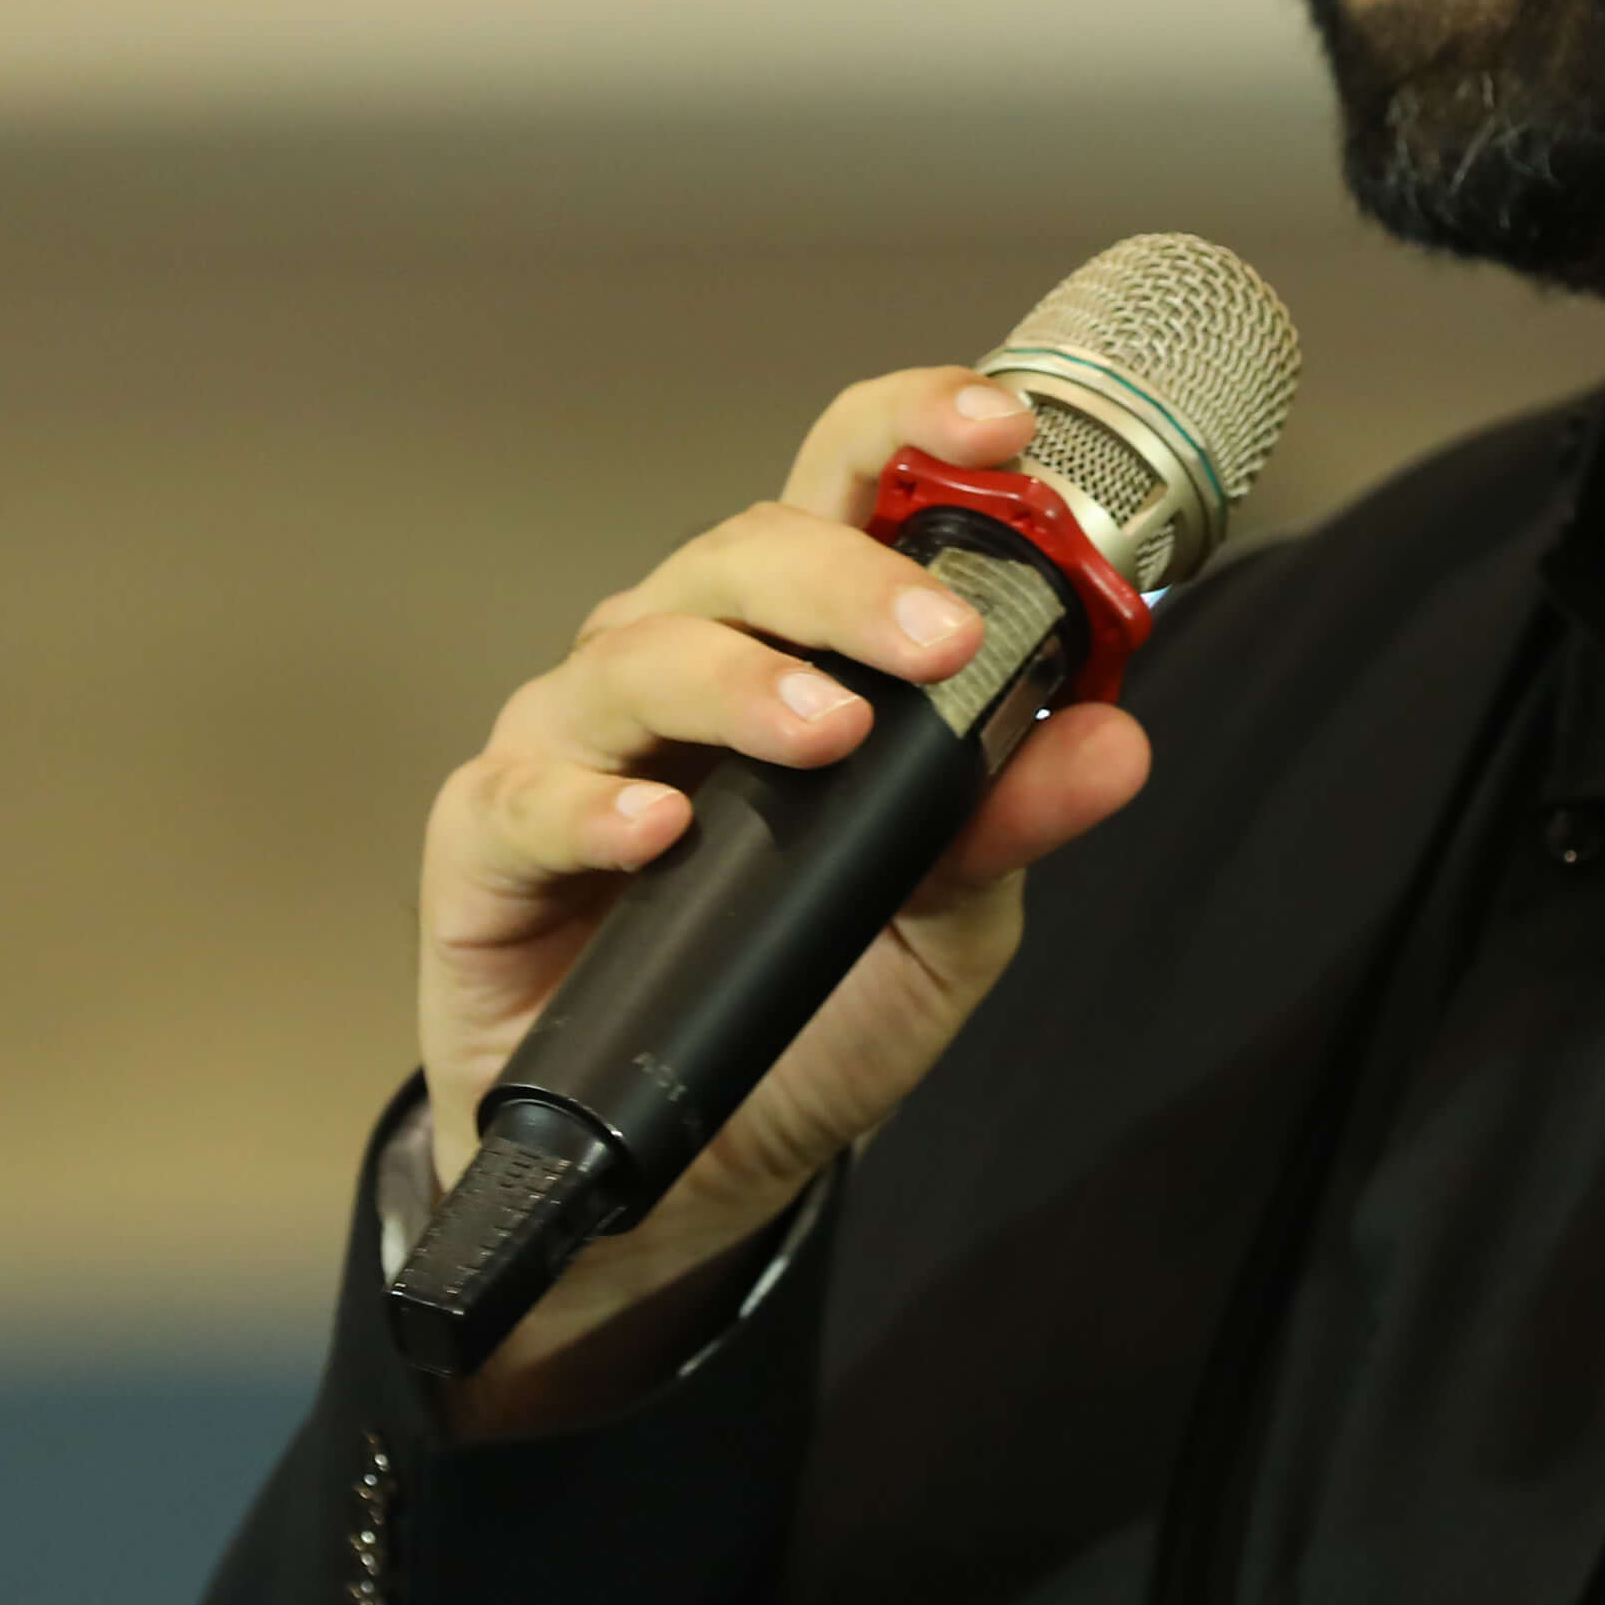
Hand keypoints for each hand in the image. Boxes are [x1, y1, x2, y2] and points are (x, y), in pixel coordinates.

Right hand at [417, 365, 1153, 1423]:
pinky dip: (597, 802)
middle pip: (746, 552)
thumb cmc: (803, 1008)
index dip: (913, 431)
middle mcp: (681, 659)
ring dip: (740, 681)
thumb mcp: (942, 928)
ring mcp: (578, 738)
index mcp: (798, 642)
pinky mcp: (491, 837)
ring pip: (639, 650)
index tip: (998, 429)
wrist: (679, 1176)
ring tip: (823, 732)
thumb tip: (1113, 738)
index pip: (844, 488)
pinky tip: (659, 827)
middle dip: (849, 581)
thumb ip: (1007, 823)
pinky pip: (531, 793)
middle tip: (937, 644)